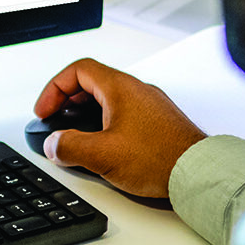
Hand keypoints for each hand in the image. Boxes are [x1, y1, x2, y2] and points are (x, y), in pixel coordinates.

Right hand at [33, 58, 206, 197]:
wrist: (200, 174)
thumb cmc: (161, 158)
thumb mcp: (102, 155)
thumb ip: (70, 146)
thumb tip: (54, 143)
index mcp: (121, 88)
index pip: (78, 71)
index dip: (54, 88)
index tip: (45, 110)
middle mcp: (136, 91)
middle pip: (91, 83)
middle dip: (66, 101)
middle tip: (55, 120)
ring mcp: (149, 106)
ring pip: (107, 99)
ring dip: (85, 114)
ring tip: (75, 135)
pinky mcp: (157, 124)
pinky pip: (123, 114)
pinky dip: (104, 124)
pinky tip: (102, 147)